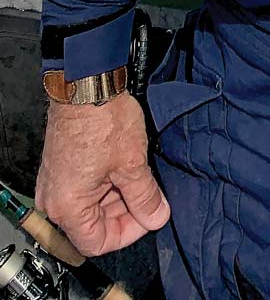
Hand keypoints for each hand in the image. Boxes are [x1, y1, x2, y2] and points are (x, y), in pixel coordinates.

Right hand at [34, 93, 170, 257]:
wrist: (87, 83)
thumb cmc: (102, 119)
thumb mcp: (132, 163)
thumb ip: (145, 197)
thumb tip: (156, 216)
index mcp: (68, 207)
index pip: (98, 242)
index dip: (129, 232)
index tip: (149, 215)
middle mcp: (55, 200)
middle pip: (94, 224)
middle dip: (126, 212)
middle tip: (150, 194)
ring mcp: (56, 183)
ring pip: (92, 205)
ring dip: (118, 195)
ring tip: (138, 174)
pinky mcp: (61, 167)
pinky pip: (85, 188)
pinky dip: (107, 182)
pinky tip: (124, 166)